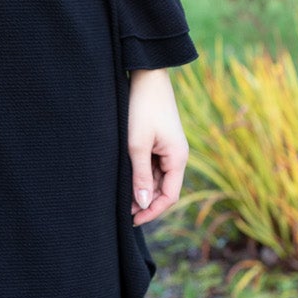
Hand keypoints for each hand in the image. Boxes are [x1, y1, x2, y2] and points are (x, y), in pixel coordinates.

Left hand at [127, 67, 187, 225]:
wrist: (147, 76)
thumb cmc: (142, 108)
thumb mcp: (137, 144)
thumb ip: (140, 175)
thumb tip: (143, 204)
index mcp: (178, 159)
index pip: (169, 196)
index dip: (152, 211)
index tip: (132, 220)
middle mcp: (177, 156)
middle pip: (163, 189)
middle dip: (144, 201)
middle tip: (120, 210)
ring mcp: (169, 149)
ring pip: (156, 178)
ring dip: (140, 188)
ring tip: (118, 195)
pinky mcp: (160, 142)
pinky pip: (152, 166)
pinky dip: (140, 174)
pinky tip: (123, 177)